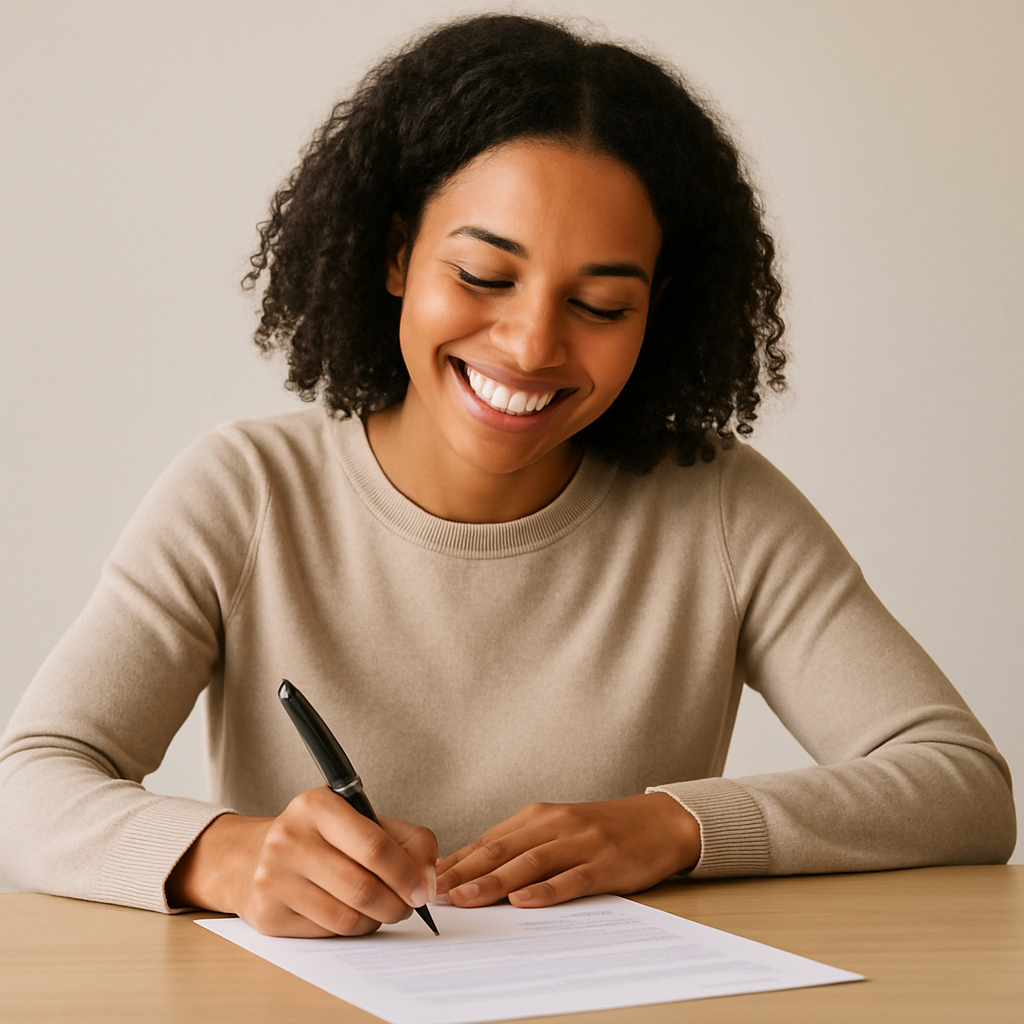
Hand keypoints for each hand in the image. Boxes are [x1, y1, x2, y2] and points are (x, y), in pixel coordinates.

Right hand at [166, 787, 436, 936]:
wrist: (255, 856)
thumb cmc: (323, 838)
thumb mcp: (363, 821)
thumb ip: (408, 841)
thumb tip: (428, 880)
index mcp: (317, 806)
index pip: (374, 846)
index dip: (407, 874)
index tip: (424, 890)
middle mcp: (290, 838)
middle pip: (363, 888)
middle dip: (397, 904)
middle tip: (407, 905)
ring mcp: (274, 877)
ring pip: (347, 917)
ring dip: (376, 920)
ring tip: (380, 908)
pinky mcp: (268, 913)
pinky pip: (328, 933)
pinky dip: (351, 929)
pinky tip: (350, 913)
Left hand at [435, 792, 699, 908]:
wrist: (659, 822)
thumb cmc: (602, 830)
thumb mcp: (557, 830)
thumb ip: (521, 846)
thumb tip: (471, 870)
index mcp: (538, 816)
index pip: (489, 841)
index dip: (457, 861)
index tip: (426, 878)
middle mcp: (555, 824)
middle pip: (502, 850)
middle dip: (465, 873)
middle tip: (434, 892)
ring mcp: (581, 842)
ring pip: (530, 863)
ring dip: (494, 882)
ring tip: (466, 898)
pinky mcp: (605, 862)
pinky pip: (572, 878)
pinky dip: (546, 890)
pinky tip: (524, 901)